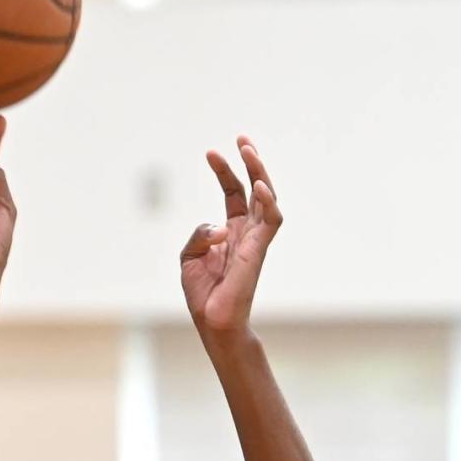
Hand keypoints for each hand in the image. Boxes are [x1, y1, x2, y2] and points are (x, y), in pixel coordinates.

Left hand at [180, 137, 281, 332]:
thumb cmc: (203, 294)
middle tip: (241, 138)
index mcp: (231, 232)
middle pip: (253, 189)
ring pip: (267, 198)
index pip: (233, 193)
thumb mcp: (189, 257)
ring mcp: (255, 240)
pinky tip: (257, 184)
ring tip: (248, 150)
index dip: (224, 171)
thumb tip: (218, 225)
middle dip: (249, 162)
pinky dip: (267, 201)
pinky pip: (271, 221)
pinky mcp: (258, 251)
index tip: (211, 151)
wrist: (213, 322)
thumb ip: (199, 234)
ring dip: (259, 173)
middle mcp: (246, 232)